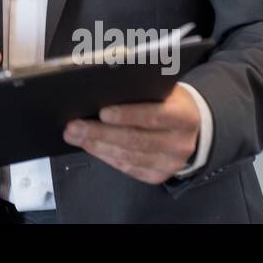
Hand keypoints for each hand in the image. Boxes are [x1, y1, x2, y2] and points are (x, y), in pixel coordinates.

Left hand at [62, 83, 201, 183]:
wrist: (188, 125)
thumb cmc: (167, 101)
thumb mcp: (162, 89)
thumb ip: (140, 89)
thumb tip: (101, 87)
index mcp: (183, 115)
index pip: (154, 116)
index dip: (127, 115)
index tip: (102, 112)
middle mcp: (180, 143)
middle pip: (136, 140)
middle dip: (100, 133)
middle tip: (74, 126)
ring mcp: (170, 163)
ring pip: (128, 156)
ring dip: (97, 146)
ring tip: (74, 135)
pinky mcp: (158, 175)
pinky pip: (128, 168)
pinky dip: (106, 156)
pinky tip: (90, 146)